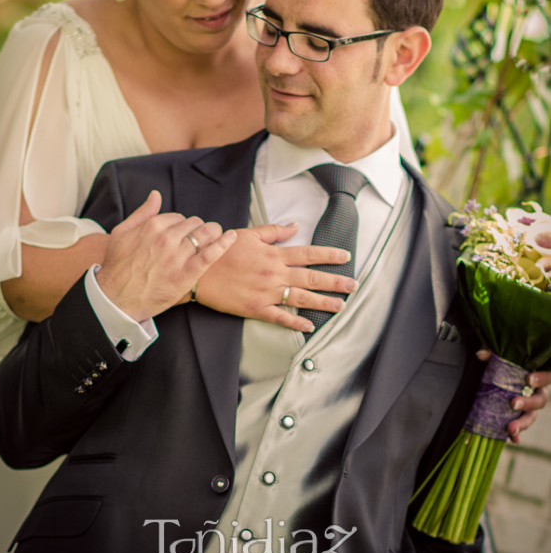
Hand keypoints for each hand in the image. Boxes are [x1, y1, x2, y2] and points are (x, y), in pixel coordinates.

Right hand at [97, 190, 236, 321]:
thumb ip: (142, 212)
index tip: (183, 235)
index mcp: (153, 225)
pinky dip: (224, 244)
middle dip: (198, 230)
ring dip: (213, 234)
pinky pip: (211, 254)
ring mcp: (177, 256)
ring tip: (215, 238)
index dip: (183, 226)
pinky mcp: (186, 274)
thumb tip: (156, 195)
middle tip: (199, 239)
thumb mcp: (122, 232)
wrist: (115, 299)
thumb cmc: (117, 267)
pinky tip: (231, 237)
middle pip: (195, 224)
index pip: (180, 217)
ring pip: (205, 235)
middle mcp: (167, 237)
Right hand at [195, 223, 357, 333]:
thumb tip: (295, 226)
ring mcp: (266, 292)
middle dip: (335, 282)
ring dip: (323, 303)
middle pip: (312, 278)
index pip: (309, 254)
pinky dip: (296, 323)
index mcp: (274, 254)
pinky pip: (280, 317)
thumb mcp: (249, 234)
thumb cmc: (222, 250)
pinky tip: (310, 326)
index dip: (330, 256)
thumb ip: (274, 232)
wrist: (198, 270)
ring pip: (301, 299)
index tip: (346, 257)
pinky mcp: (256, 308)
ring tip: (341, 306)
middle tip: (354, 286)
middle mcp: (274, 273)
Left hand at [477, 349, 550, 443]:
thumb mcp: (495, 353)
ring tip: (511, 429)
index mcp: (535, 375)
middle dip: (528, 404)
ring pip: (532, 417)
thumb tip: (482, 354)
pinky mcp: (517, 416)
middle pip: (540, 400)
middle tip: (513, 403)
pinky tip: (512, 439)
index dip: (541, 378)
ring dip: (523, 424)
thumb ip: (491, 351)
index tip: (528, 379)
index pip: (547, 376)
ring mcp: (527, 406)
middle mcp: (535, 392)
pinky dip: (517, 435)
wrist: (490, 373)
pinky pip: (521, 427)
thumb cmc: (500, 360)